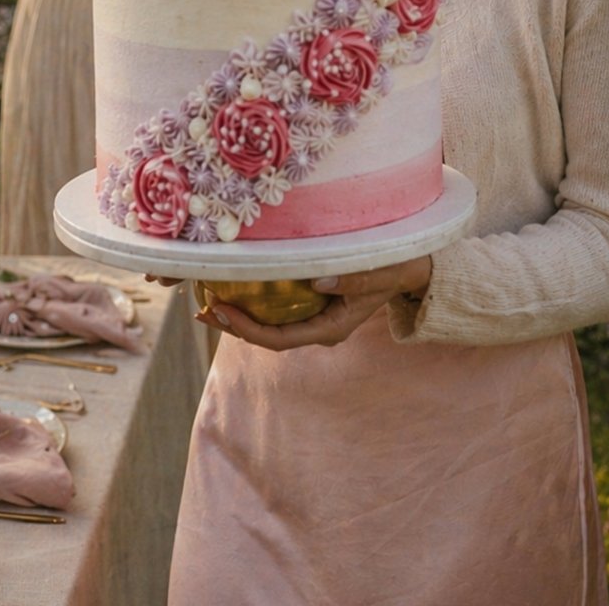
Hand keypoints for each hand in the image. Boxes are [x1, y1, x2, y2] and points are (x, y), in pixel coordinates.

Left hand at [196, 255, 432, 350]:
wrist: (407, 270)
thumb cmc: (393, 269)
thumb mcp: (378, 272)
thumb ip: (353, 278)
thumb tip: (318, 281)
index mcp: (330, 329)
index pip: (279, 339)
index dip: (247, 329)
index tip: (221, 310)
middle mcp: (317, 328)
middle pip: (266, 336)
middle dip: (233, 325)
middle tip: (200, 310)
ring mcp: (313, 319)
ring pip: (268, 325)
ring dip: (238, 316)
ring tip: (206, 302)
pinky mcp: (311, 305)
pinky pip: (276, 310)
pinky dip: (252, 302)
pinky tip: (234, 288)